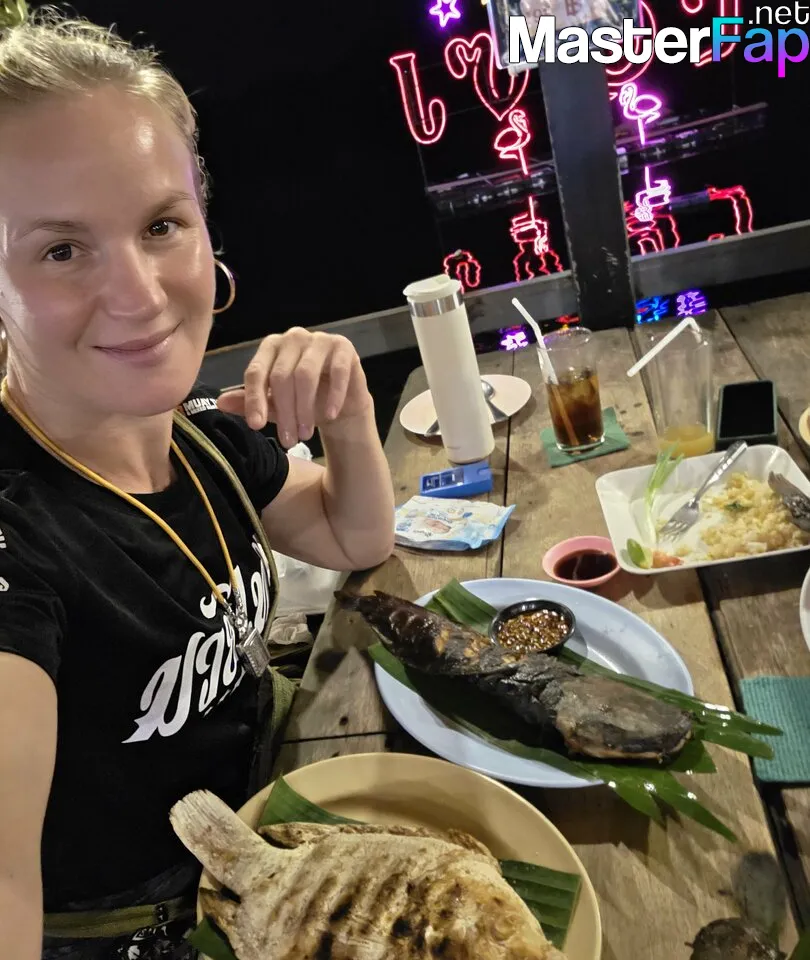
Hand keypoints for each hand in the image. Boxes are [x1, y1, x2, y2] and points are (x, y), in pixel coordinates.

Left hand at [216, 328, 371, 446]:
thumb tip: (220, 403)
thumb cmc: (305, 402)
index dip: (254, 400)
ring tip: (305, 434)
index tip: (256, 426)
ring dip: (305, 409)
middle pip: (281, 376)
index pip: (256, 371)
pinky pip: (337, 371)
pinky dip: (333, 396)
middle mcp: (293, 338)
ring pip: (305, 374)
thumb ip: (251, 401)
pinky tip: (330, 415)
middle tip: (288, 440)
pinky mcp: (344, 347)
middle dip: (284, 412)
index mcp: (271, 347)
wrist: (341, 404)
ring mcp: (319, 339)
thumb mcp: (275, 405)